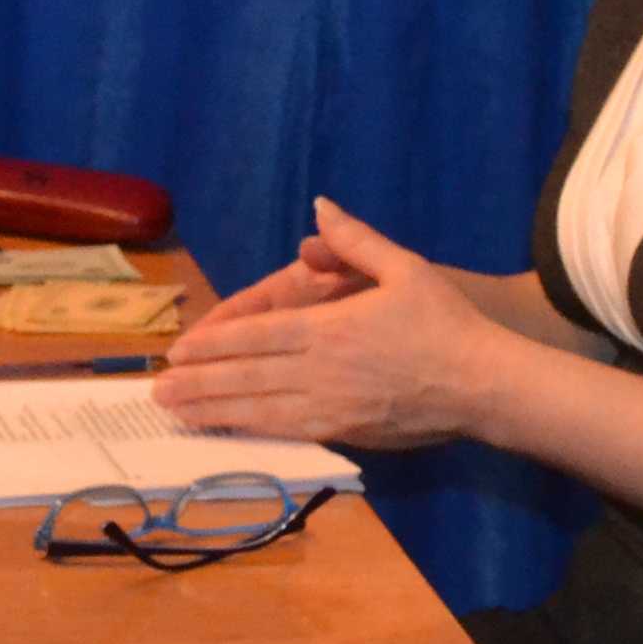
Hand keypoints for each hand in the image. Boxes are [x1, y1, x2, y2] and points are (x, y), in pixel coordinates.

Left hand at [152, 199, 499, 449]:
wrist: (486, 385)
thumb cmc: (446, 323)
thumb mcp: (405, 267)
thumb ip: (356, 240)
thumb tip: (320, 208)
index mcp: (331, 329)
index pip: (257, 336)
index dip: (213, 345)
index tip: (178, 351)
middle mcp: (322, 370)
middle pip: (247, 377)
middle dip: (197, 384)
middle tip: (156, 390)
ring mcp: (333, 408)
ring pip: (260, 411)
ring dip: (213, 412)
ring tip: (175, 414)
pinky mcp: (348, 434)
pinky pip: (289, 435)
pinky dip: (252, 434)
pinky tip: (227, 434)